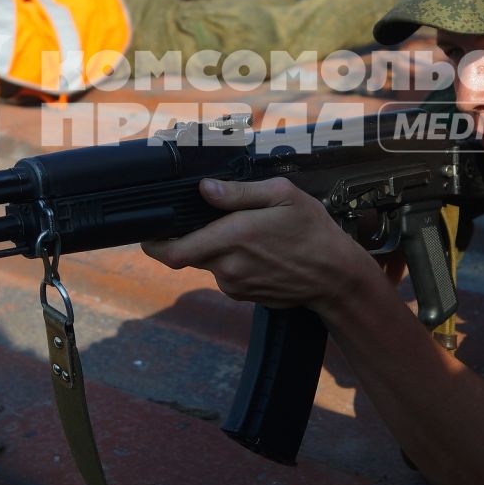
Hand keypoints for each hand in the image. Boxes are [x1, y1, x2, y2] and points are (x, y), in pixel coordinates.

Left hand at [141, 178, 388, 314]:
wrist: (335, 277)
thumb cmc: (313, 231)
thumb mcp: (282, 196)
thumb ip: (238, 193)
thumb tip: (204, 189)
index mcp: (233, 237)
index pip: (174, 251)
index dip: (154, 244)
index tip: (148, 233)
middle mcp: (228, 265)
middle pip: (189, 253)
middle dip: (193, 236)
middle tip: (214, 220)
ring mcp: (234, 284)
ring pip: (208, 262)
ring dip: (216, 248)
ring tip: (250, 234)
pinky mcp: (242, 295)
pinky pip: (225, 274)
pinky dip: (232, 261)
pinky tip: (259, 252)